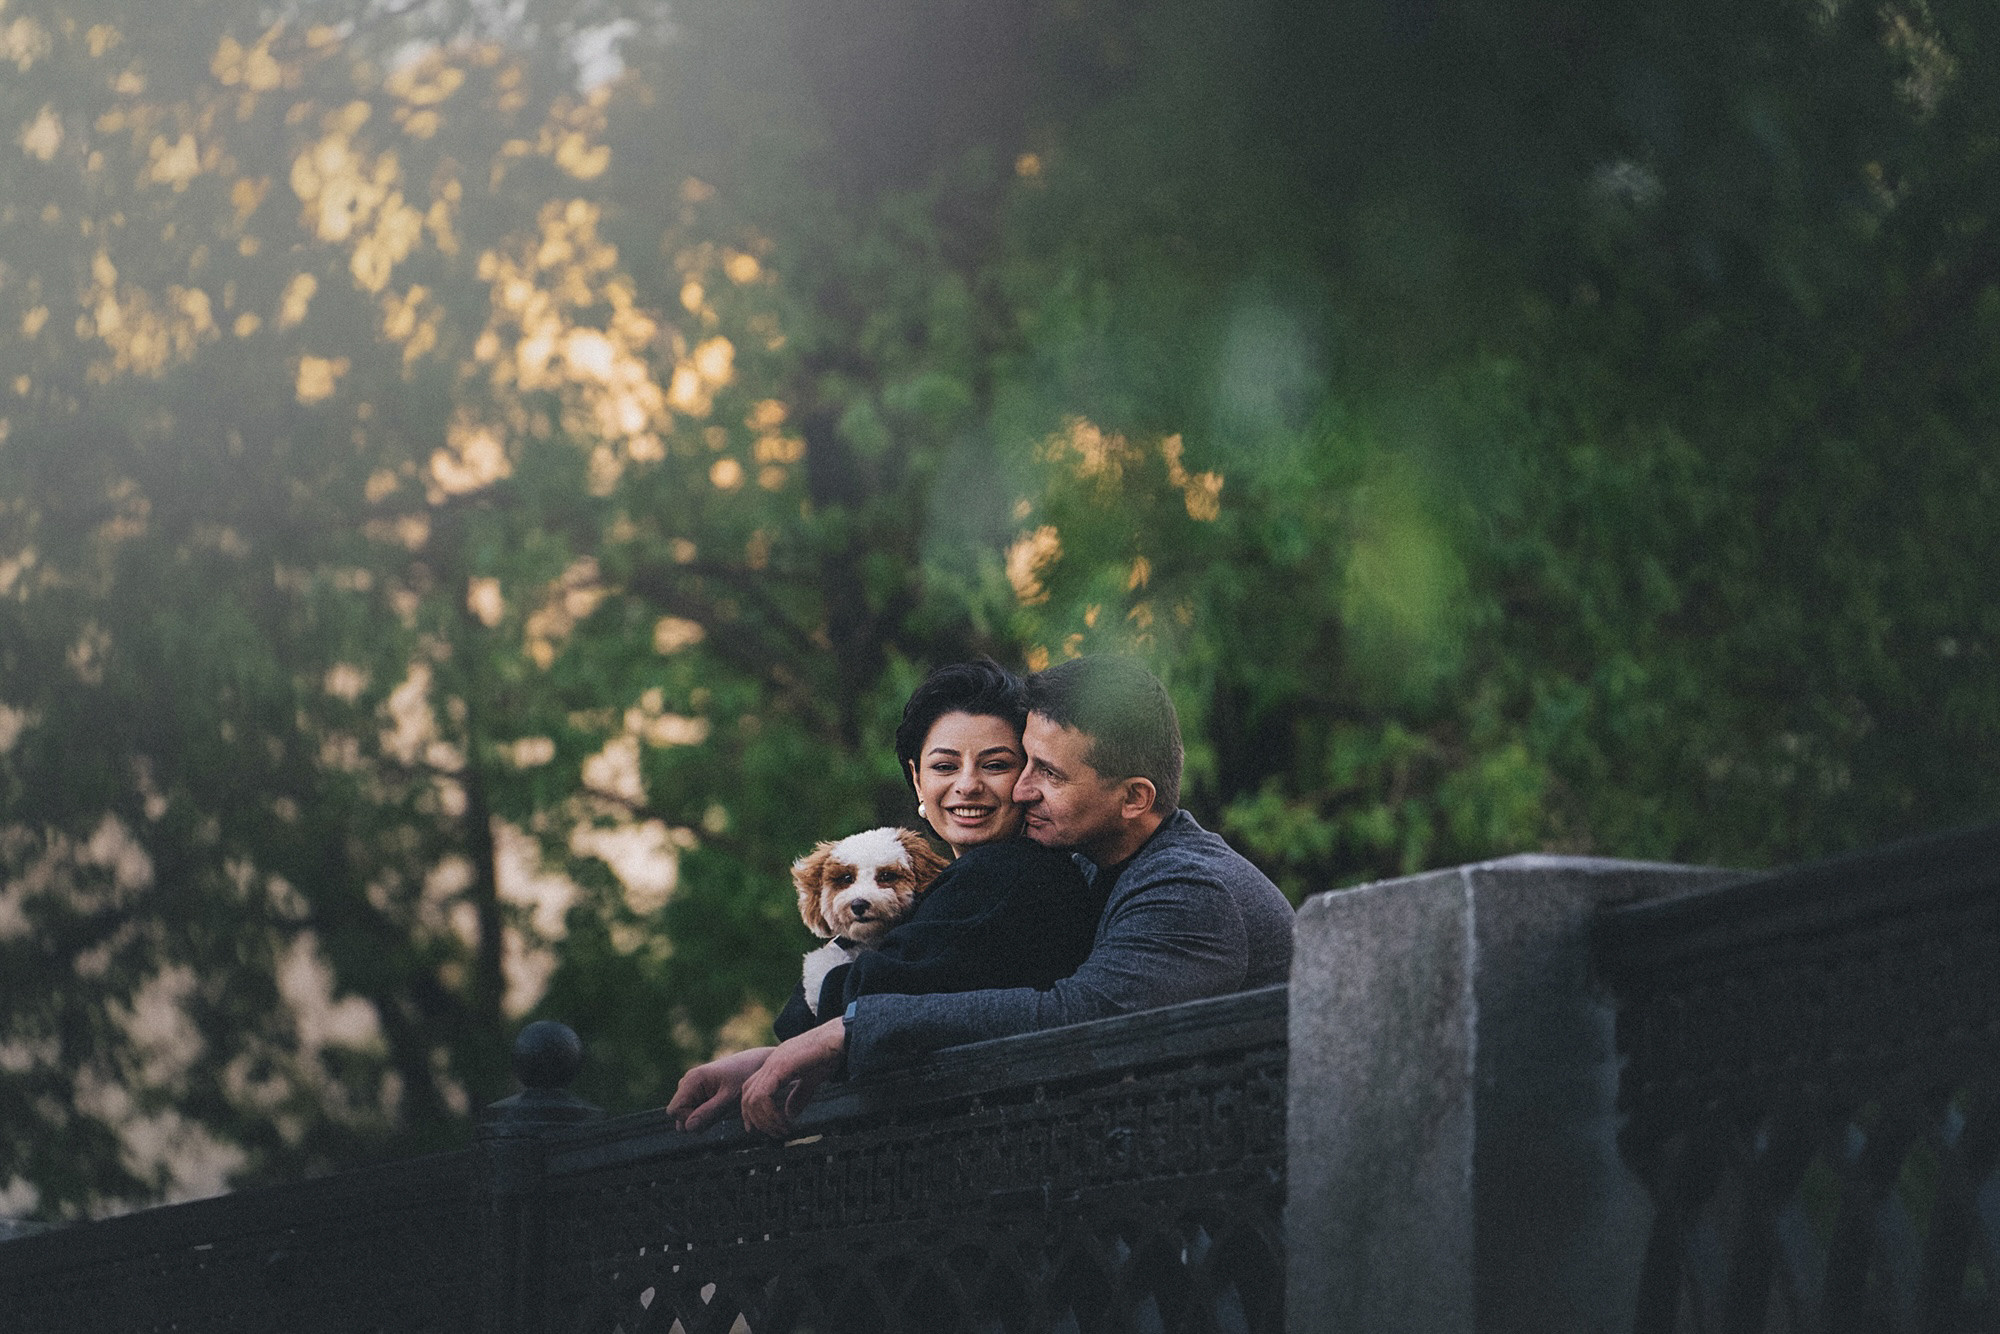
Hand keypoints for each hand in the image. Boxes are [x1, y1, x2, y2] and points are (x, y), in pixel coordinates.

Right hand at [665, 1046, 774, 1131]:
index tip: (709, 1117)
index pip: (674, 1111)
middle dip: (696, 1120)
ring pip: (686, 1114)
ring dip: (702, 1117)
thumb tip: (688, 1128)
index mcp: (692, 1080)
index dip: (687, 1120)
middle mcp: (688, 1082)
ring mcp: (692, 1087)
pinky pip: (694, 1111)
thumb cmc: (745, 1077)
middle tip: (719, 1112)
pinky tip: (721, 1106)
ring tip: (722, 1107)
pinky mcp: (699, 1092)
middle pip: (678, 1114)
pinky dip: (706, 1114)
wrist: (757, 1063)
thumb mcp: (730, 1098)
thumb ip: (709, 1113)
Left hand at [739, 1017, 846, 1137]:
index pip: (751, 1090)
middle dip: (756, 1119)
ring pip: (753, 1098)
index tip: (758, 1128)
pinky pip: (764, 1094)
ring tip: (780, 1130)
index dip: (750, 1111)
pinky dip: (770, 1112)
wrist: (839, 1037)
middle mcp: (770, 1063)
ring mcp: (774, 1063)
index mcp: (775, 1065)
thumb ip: (798, 1096)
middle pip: (747, 1096)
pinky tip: (783, 1120)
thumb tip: (789, 1114)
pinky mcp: (781, 1066)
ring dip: (764, 1119)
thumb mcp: (811, 1080)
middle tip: (772, 1134)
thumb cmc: (829, 1055)